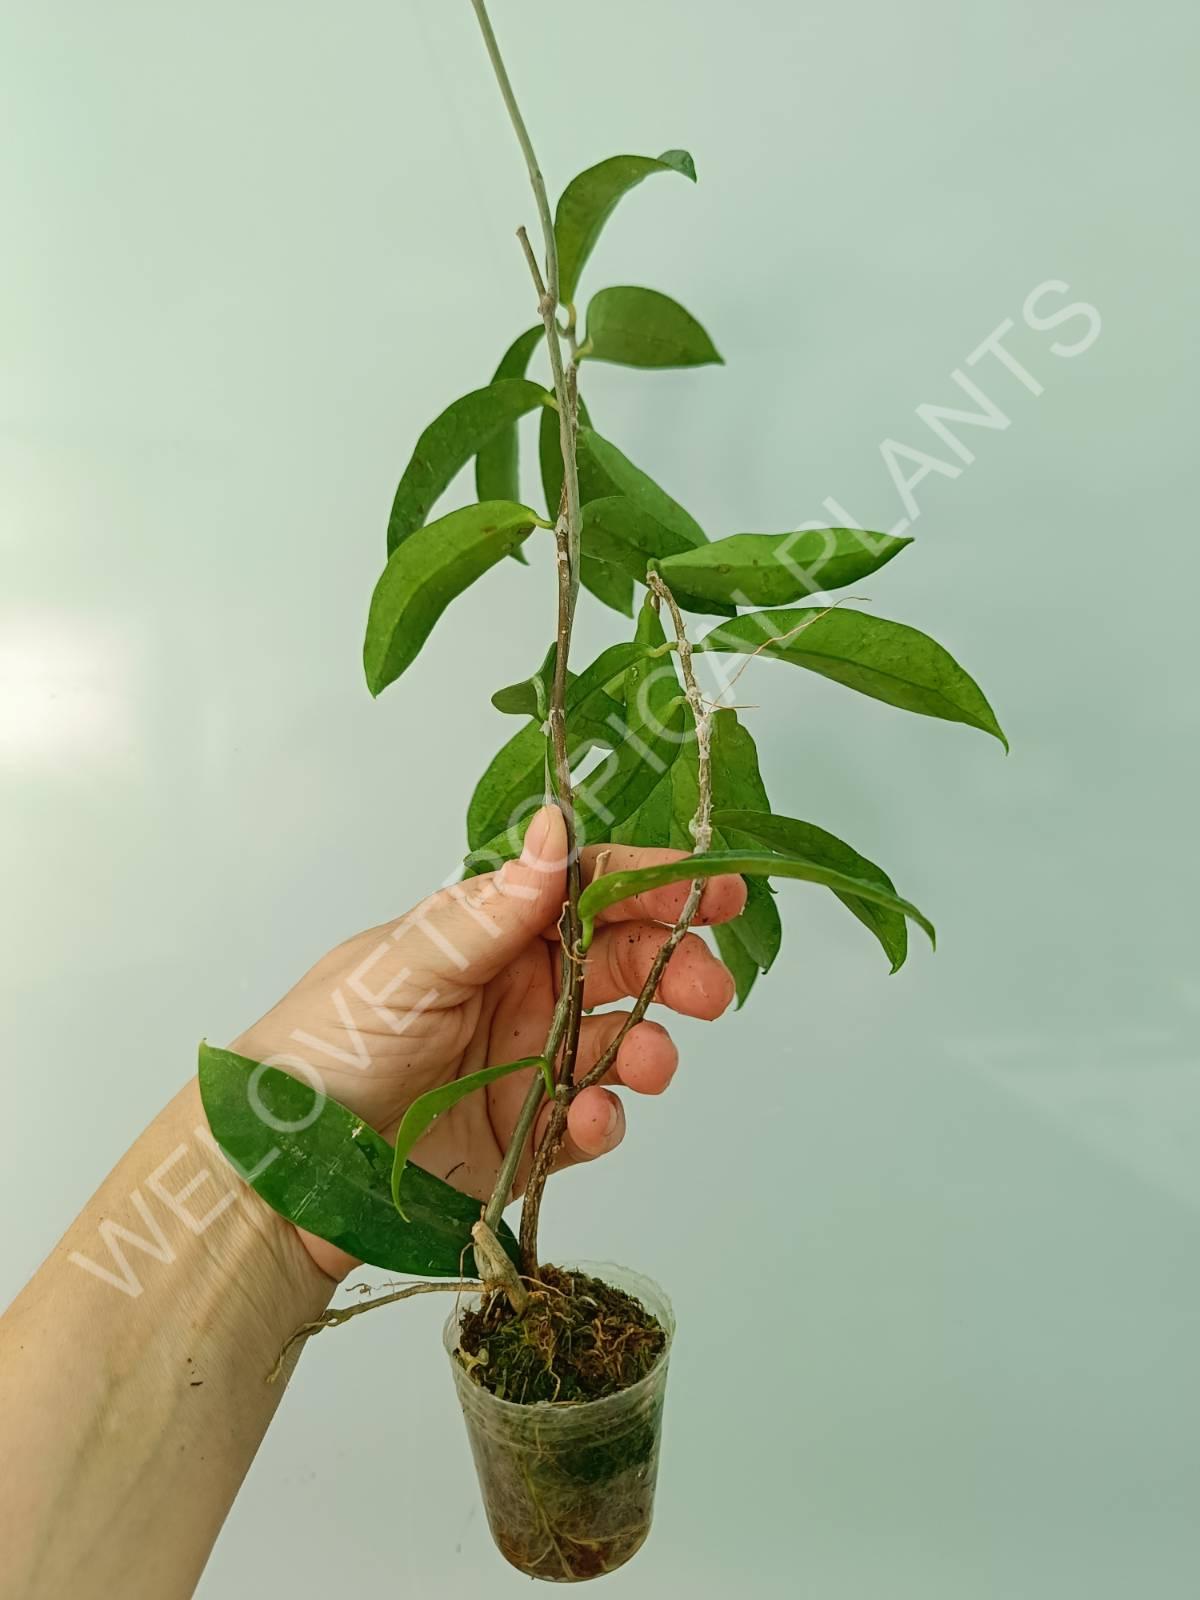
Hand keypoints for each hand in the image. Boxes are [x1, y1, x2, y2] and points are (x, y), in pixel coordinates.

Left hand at [233, 805, 745, 1276]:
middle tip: (707, 988)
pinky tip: (595, 1119)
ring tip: (651, 1061)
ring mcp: (530, 1063)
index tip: (713, 890)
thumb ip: (489, 913)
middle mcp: (520, 990)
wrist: (285, 1171)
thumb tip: (555, 831)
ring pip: (621, 1041)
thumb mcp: (406, 967)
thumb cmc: (327, 1045)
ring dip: (650, 1045)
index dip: (652, 886)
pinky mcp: (531, 1136)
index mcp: (490, 932)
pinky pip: (593, 1120)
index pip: (585, 892)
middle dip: (673, 968)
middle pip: (623, 964)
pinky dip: (608, 1118)